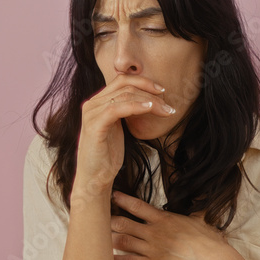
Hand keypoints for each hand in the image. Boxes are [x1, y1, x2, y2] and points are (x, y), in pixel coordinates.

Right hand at [75, 74, 174, 194]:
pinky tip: (149, 109)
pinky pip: (116, 109)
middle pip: (124, 85)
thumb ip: (124, 111)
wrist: (94, 178)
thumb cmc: (107, 155)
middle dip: (150, 91)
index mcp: (97, 102)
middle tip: (168, 105)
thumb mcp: (118, 128)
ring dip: (149, 101)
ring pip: (124, 96)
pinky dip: (135, 106)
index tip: (162, 91)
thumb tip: (146, 100)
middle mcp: (92, 104)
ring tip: (166, 110)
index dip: (143, 82)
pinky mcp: (94, 126)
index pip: (121, 81)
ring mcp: (91, 114)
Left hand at [110, 190, 231, 259]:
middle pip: (123, 223)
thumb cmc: (209, 241)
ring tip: (99, 238)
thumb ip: (193, 212)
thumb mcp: (201, 219)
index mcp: (164, 219)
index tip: (113, 196)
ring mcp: (151, 249)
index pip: (137, 206)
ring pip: (122, 241)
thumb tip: (200, 201)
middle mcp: (154, 232)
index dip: (122, 200)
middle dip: (109, 221)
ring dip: (109, 239)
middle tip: (99, 220)